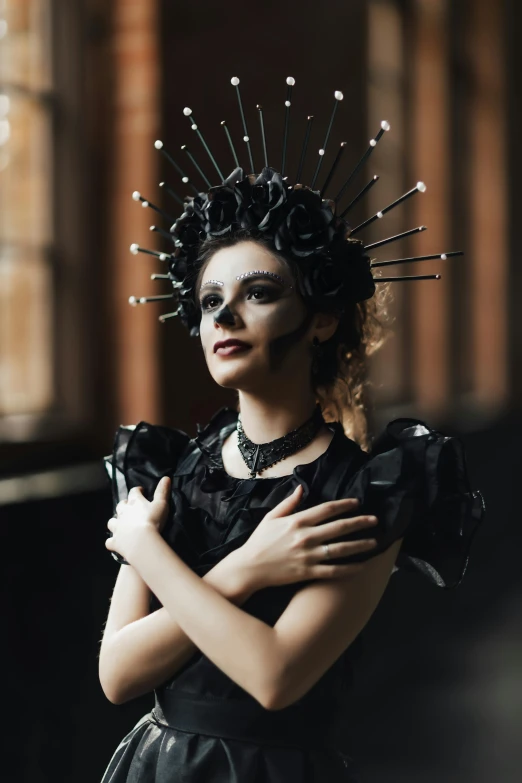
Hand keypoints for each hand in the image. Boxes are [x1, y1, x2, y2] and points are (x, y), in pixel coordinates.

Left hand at [105, 476, 171, 563]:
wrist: (142, 541)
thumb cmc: (153, 520)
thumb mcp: (161, 504)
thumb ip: (162, 491)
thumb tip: (166, 477)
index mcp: (134, 502)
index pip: (134, 492)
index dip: (138, 490)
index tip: (142, 491)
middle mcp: (123, 513)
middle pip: (120, 505)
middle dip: (124, 505)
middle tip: (131, 508)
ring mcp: (117, 527)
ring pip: (112, 522)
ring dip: (115, 522)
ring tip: (121, 524)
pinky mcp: (114, 541)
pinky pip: (109, 541)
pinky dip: (112, 541)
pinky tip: (116, 542)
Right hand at [239, 484, 378, 590]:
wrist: (249, 568)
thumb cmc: (259, 541)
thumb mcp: (271, 517)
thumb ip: (289, 503)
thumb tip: (301, 488)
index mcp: (297, 521)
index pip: (327, 509)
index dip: (344, 505)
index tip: (357, 503)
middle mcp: (305, 537)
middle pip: (339, 527)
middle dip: (360, 522)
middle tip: (375, 520)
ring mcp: (308, 556)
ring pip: (340, 549)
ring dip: (360, 545)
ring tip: (374, 542)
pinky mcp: (308, 572)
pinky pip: (333, 571)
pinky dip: (349, 569)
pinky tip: (361, 566)